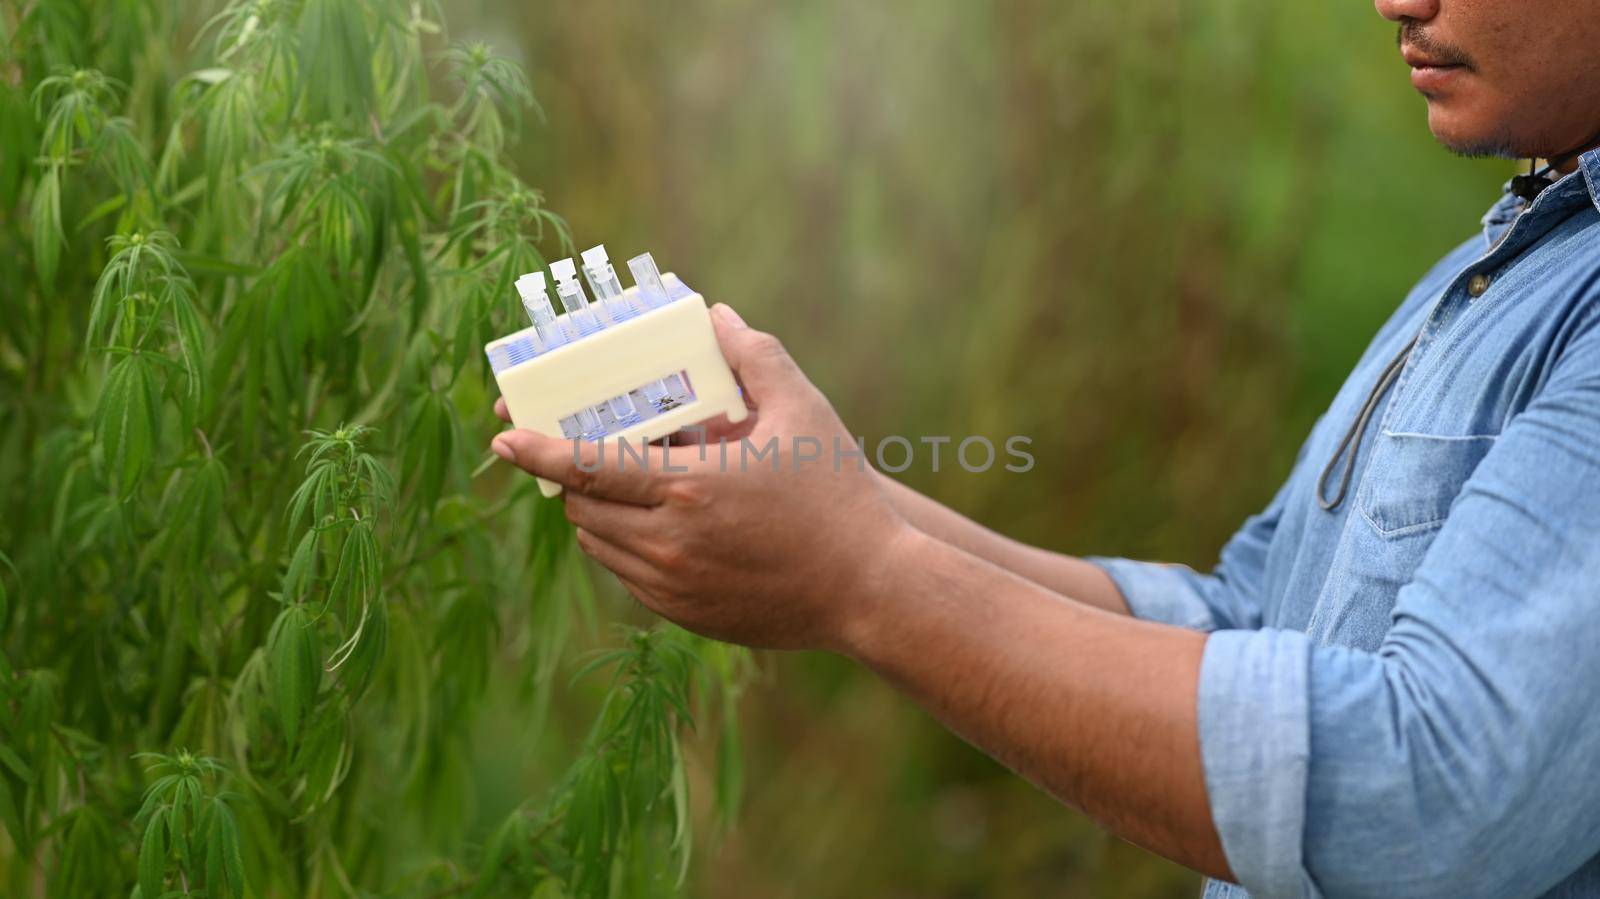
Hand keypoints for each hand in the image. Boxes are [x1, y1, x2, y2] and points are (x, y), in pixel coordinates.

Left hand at [490, 304, 911, 651]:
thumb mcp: (803, 412)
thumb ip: (755, 357)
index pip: (589, 468)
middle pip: (583, 508)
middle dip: (571, 479)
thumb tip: (717, 315)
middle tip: (579, 453)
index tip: (502, 436)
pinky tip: (658, 526)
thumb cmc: (839, 495)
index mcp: (690, 489)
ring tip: (621, 485)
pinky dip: (626, 548)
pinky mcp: (686, 614)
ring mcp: (675, 587)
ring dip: (596, 513)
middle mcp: (670, 543)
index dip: (539, 450)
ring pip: (600, 545)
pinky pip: (629, 577)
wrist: (871, 589)